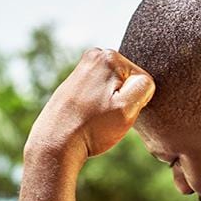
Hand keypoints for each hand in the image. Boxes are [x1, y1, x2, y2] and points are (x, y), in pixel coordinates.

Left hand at [24, 48, 154, 162]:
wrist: (56, 143)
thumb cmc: (92, 127)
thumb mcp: (127, 108)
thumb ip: (143, 86)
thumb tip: (142, 79)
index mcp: (108, 56)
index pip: (143, 80)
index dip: (136, 101)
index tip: (117, 112)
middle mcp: (93, 56)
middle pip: (127, 82)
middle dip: (124, 100)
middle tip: (107, 116)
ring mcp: (82, 70)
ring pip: (114, 90)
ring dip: (111, 105)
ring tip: (96, 118)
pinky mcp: (75, 84)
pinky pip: (100, 95)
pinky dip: (98, 107)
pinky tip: (88, 117)